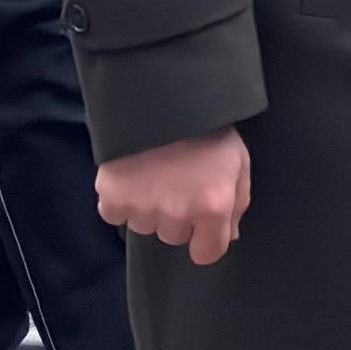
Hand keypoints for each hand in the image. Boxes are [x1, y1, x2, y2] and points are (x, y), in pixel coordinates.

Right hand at [96, 129, 249, 264]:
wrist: (163, 96)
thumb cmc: (206, 127)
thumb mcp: (238, 161)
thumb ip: (237, 203)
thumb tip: (228, 236)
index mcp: (213, 206)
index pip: (207, 253)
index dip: (205, 238)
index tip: (201, 224)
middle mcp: (177, 213)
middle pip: (174, 237)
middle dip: (176, 216)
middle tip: (177, 182)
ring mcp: (142, 208)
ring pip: (144, 226)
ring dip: (148, 207)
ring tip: (155, 172)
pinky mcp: (112, 198)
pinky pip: (114, 213)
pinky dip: (120, 199)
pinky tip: (132, 175)